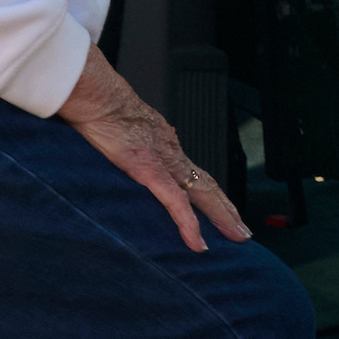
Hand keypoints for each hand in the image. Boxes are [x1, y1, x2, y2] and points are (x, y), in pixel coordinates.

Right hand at [59, 50, 245, 249]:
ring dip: (222, 217)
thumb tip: (116, 148)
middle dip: (226, 209)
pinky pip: (176, 202)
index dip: (210, 191)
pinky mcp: (151, 171)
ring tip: (236, 236)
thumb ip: (124, 141)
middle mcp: (171, 152)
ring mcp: (164, 162)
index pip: (193, 171)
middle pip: (207, 185)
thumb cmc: (100, 104)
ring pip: (202, 194)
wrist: (96, 95)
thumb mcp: (118, 126)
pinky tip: (197, 242)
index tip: (220, 207)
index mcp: (163, 142)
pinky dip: (189, 224)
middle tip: (242, 230)